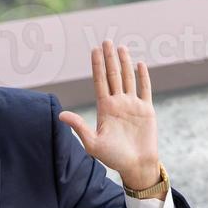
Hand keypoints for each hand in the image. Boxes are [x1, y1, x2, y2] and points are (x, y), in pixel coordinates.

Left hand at [58, 40, 161, 191]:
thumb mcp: (93, 143)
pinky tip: (140, 64)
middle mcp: (118, 103)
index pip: (99, 81)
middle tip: (106, 41)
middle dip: (109, 58)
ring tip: (121, 47)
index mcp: (105, 108)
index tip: (94, 50)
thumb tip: (61, 115)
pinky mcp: (146, 110)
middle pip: (113, 75)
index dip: (97, 65)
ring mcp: (132, 105)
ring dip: (125, 63)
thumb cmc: (113, 158)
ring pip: (128, 78)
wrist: (136, 166)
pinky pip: (145, 89)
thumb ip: (79, 127)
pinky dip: (143, 77)